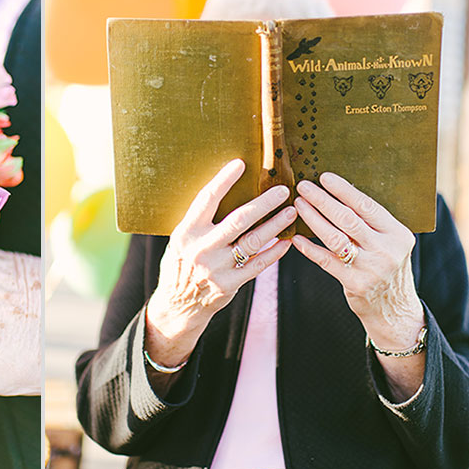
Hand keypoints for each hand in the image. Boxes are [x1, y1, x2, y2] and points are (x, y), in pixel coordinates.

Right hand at [145, 159, 295, 374]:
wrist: (177, 305)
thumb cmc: (182, 263)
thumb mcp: (181, 239)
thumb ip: (200, 221)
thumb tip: (226, 191)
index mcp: (186, 231)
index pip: (207, 199)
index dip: (224, 180)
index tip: (241, 164)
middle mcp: (201, 248)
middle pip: (238, 219)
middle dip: (264, 203)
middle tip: (283, 190)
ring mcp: (216, 268)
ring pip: (253, 241)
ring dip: (275, 225)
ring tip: (292, 211)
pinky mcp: (229, 285)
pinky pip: (258, 265)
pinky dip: (274, 252)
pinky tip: (286, 242)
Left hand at [292, 172, 424, 400]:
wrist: (394, 308)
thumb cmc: (385, 266)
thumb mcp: (389, 243)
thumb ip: (371, 223)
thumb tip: (338, 192)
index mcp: (398, 234)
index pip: (367, 206)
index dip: (344, 190)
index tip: (324, 177)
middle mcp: (386, 250)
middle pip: (348, 219)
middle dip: (322, 200)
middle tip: (303, 187)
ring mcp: (371, 268)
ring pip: (335, 238)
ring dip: (313, 219)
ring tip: (297, 205)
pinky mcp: (354, 284)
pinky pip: (326, 261)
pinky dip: (309, 248)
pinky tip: (295, 238)